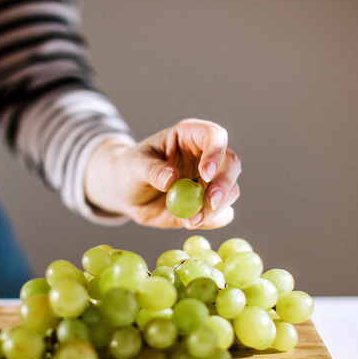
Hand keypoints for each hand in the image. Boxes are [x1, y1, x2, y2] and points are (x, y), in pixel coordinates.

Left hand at [85, 119, 240, 228]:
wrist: (126, 193)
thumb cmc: (130, 170)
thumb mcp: (134, 165)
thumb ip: (152, 169)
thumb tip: (170, 178)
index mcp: (190, 136)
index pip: (214, 136)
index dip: (215, 153)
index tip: (205, 173)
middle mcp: (206, 156)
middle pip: (231, 164)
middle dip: (223, 185)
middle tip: (208, 204)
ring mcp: (209, 181)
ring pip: (231, 190)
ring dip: (216, 208)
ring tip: (190, 221)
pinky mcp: (207, 204)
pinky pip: (221, 213)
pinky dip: (212, 221)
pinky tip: (193, 223)